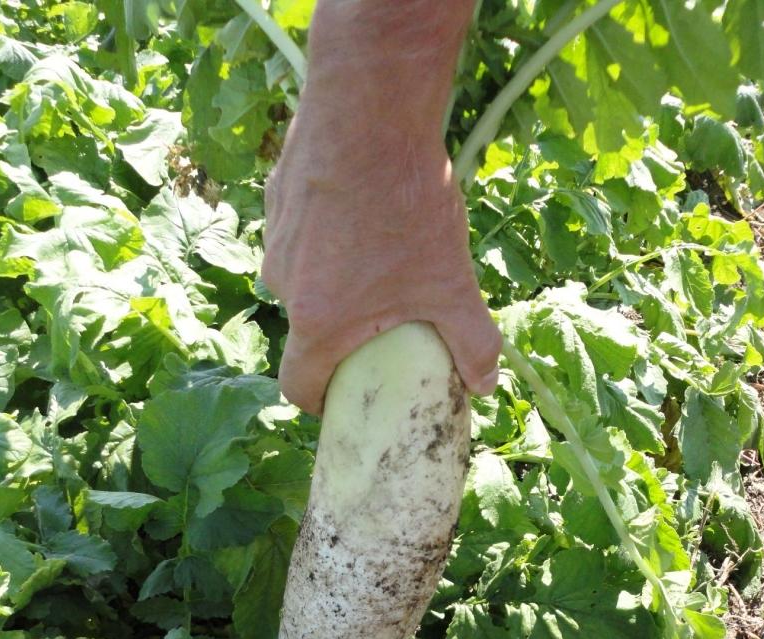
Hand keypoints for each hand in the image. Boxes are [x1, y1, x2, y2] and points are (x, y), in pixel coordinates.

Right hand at [262, 125, 500, 414]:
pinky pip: (304, 236)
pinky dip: (330, 238)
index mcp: (317, 322)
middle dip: (344, 334)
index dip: (324, 402)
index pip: (300, 387)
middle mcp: (284, 285)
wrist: (369, 111)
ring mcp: (276, 240)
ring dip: (338, 281)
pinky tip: (368, 213)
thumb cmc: (406, 205)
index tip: (348, 397)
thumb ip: (472, 342)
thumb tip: (486, 385)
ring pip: (306, 280)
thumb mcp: (452, 282)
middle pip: (309, 330)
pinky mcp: (278, 199)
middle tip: (385, 322)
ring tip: (385, 258)